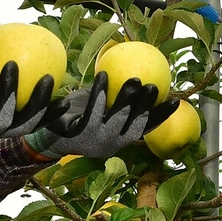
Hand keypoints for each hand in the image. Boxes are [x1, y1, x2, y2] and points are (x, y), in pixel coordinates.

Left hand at [0, 62, 62, 148]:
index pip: (35, 123)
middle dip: (39, 103)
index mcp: (7, 126)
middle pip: (26, 124)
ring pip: (4, 118)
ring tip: (12, 65)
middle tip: (49, 78)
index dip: (53, 116)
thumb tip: (33, 54)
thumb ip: (11, 79)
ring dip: (10, 91)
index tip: (67, 100)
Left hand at [22, 72, 178, 159]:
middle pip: (132, 123)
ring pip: (114, 118)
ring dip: (125, 98)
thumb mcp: (104, 109)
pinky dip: (98, 93)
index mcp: (120, 139)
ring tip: (133, 79)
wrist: (46, 134)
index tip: (175, 100)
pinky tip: (102, 77)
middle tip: (153, 85)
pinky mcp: (74, 133)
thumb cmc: (80, 116)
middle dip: (145, 104)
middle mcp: (110, 143)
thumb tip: (146, 79)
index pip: (146, 128)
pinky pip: (89, 111)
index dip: (161, 116)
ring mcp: (93, 140)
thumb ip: (121, 101)